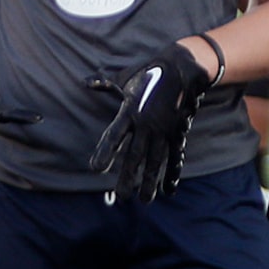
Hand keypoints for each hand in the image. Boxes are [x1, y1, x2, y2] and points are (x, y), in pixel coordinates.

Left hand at [87, 38, 217, 202]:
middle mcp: (146, 124)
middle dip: (128, 177)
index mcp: (130, 111)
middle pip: (135, 156)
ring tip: (144, 200)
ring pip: (155, 161)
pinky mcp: (178, 133)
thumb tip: (85, 82)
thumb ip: (105, 83)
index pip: (114, 135)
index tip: (96, 169)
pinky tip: (168, 190)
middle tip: (120, 197)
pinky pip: (175, 156)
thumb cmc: (149, 72)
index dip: (106, 152)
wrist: (183, 67)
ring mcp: (163, 130)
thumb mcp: (125, 77)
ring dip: (150, 181)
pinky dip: (172, 173)